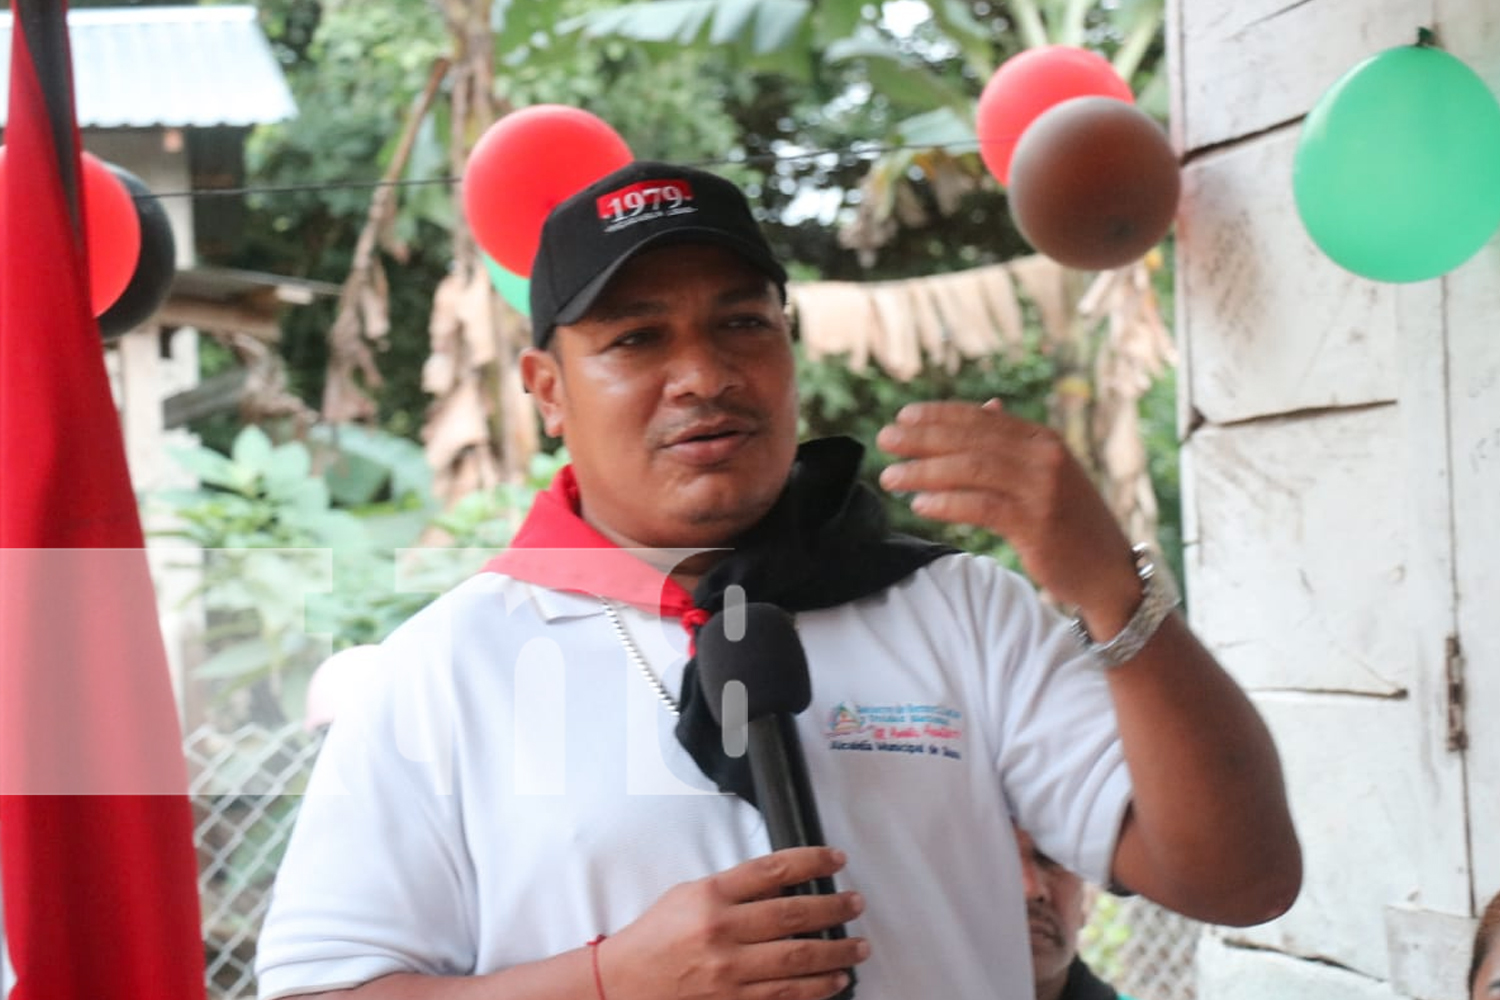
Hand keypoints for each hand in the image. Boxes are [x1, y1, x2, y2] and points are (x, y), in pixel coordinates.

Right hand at [599, 846, 867, 999]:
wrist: (622, 985)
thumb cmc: (654, 938)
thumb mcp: (688, 896)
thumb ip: (734, 889)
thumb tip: (784, 884)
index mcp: (710, 896)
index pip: (772, 869)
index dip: (811, 861)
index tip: (836, 859)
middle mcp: (721, 932)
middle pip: (793, 915)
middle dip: (833, 909)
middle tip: (855, 904)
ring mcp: (728, 972)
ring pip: (797, 960)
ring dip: (835, 953)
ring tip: (858, 947)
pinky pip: (784, 996)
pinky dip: (815, 989)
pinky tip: (834, 982)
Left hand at [876, 400, 1139, 629]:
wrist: (1109, 571)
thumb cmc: (1071, 522)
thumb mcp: (1047, 473)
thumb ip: (1014, 442)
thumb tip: (986, 406)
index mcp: (1044, 440)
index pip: (982, 419)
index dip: (939, 415)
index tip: (902, 418)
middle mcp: (1045, 457)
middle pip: (972, 440)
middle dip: (923, 438)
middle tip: (885, 441)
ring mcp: (1043, 490)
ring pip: (972, 470)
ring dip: (925, 471)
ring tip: (891, 477)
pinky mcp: (1037, 524)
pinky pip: (982, 507)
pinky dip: (947, 503)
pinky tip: (919, 504)